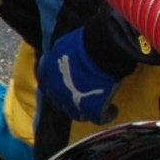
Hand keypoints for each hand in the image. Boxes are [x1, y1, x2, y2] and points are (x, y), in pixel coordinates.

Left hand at [34, 0, 143, 136]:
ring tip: (97, 105)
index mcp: (47, 73)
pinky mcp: (92, 110)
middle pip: (60, 101)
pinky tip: (113, 110)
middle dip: (69, 99)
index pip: (47, 83)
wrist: (101, 48)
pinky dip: (107, 114)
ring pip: (77, 113)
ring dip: (85, 109)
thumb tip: (66, 57)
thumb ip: (61, 56)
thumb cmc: (83, 41)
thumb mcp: (64, 45)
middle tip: (82, 96)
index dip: (56, 84)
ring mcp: (73, 103)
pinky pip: (99, 118)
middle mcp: (56, 91)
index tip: (65, 83)